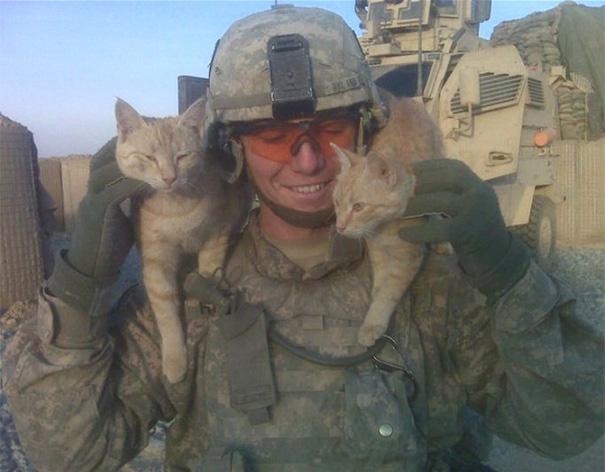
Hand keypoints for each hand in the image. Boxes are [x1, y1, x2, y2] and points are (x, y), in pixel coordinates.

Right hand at [47, 138, 146, 310]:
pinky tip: (141, 179)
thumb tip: (145, 183)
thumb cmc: (109, 242)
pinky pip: (110, 194)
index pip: (105, 161)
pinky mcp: (96, 215)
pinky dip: (126, 184)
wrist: (92, 268)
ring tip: (143, 154)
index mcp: (97, 190)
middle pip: (102, 160)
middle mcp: (91, 191)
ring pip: (103, 173)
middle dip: (120, 148)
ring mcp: (91, 202)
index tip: (139, 139)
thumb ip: (127, 197)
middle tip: (141, 139)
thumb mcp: (119, 214)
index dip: (120, 149)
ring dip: (124, 162)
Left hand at [399, 159, 529, 296]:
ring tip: (396, 211)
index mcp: (476, 183)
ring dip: (416, 204)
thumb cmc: (473, 229)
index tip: (406, 170)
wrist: (498, 256)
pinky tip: (404, 235)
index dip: (427, 167)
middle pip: (447, 179)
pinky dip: (421, 231)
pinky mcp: (470, 231)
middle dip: (420, 182)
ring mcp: (476, 211)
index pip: (451, 166)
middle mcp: (479, 192)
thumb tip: (410, 184)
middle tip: (397, 190)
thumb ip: (447, 192)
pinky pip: (442, 228)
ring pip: (443, 201)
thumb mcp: (465, 204)